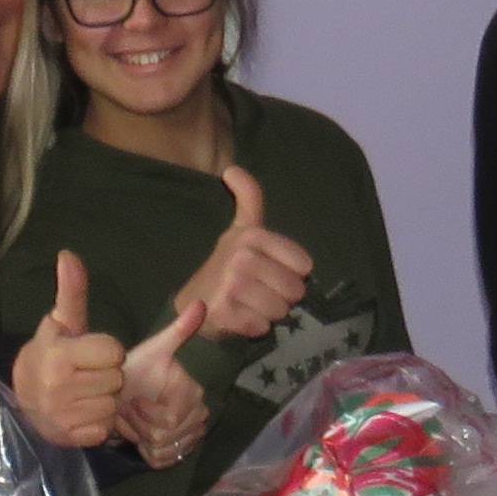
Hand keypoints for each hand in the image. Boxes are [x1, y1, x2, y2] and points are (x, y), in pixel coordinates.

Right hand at [8, 251, 127, 449]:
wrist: (22, 397)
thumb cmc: (50, 354)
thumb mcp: (60, 323)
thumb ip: (71, 292)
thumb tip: (69, 254)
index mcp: (59, 356)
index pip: (114, 352)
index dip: (107, 351)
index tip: (90, 353)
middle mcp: (58, 387)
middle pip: (116, 379)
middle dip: (107, 376)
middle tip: (86, 375)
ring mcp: (62, 415)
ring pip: (112, 405)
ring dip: (104, 400)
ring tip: (84, 394)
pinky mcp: (69, 437)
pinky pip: (104, 428)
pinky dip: (97, 423)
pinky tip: (82, 413)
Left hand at [117, 304, 211, 468]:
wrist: (133, 388)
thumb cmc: (140, 369)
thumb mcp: (154, 348)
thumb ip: (178, 330)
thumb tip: (201, 304)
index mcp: (193, 395)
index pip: (170, 420)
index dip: (146, 415)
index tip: (133, 401)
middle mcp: (198, 417)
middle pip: (164, 438)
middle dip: (140, 425)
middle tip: (129, 410)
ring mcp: (190, 436)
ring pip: (161, 451)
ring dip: (140, 437)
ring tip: (132, 420)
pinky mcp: (179, 451)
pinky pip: (161, 461)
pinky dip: (145, 451)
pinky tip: (138, 435)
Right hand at [169, 165, 313, 342]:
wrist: (192, 303)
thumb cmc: (226, 266)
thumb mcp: (241, 229)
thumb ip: (248, 198)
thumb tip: (231, 167)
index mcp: (251, 236)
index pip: (304, 266)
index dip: (292, 275)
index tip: (270, 273)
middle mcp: (240, 257)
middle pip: (294, 290)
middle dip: (282, 298)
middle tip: (259, 294)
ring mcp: (231, 285)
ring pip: (280, 310)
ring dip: (269, 314)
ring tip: (249, 306)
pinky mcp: (224, 312)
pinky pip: (262, 326)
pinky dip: (254, 328)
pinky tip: (239, 319)